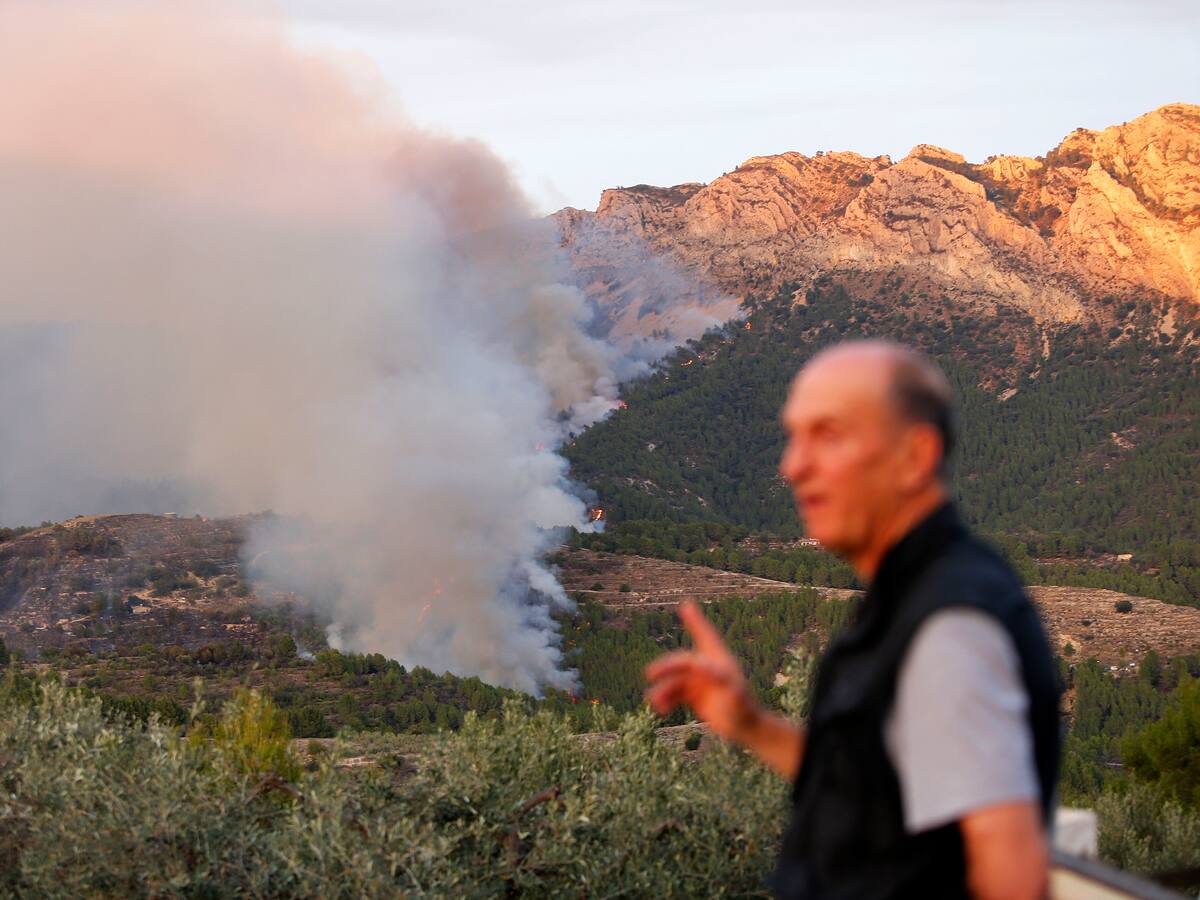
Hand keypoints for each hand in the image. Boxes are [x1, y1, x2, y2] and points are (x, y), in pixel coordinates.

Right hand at [644, 600, 759, 742]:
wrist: (746, 728)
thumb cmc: (744, 708)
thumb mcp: (733, 692)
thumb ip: (718, 677)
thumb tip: (698, 665)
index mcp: (718, 660)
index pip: (705, 636)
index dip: (695, 621)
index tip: (686, 606)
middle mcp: (707, 668)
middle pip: (682, 662)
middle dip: (667, 666)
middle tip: (651, 673)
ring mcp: (699, 682)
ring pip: (675, 681)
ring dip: (664, 689)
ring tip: (656, 702)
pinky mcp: (694, 696)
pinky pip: (674, 694)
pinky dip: (666, 700)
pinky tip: (661, 709)